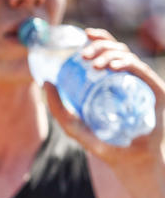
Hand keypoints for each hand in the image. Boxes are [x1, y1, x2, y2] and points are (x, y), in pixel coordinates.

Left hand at [45, 28, 164, 170]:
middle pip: (119, 49)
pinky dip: (125, 63)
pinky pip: (141, 70)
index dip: (100, 37)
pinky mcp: (158, 93)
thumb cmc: (105, 146)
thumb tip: (44, 82)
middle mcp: (132, 80)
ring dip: (109, 53)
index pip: (111, 51)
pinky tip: (111, 66)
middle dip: (100, 45)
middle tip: (83, 55)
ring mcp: (146, 85)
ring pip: (128, 56)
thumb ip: (58, 108)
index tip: (84, 33)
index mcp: (116, 81)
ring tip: (93, 63)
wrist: (130, 164)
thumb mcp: (73, 126)